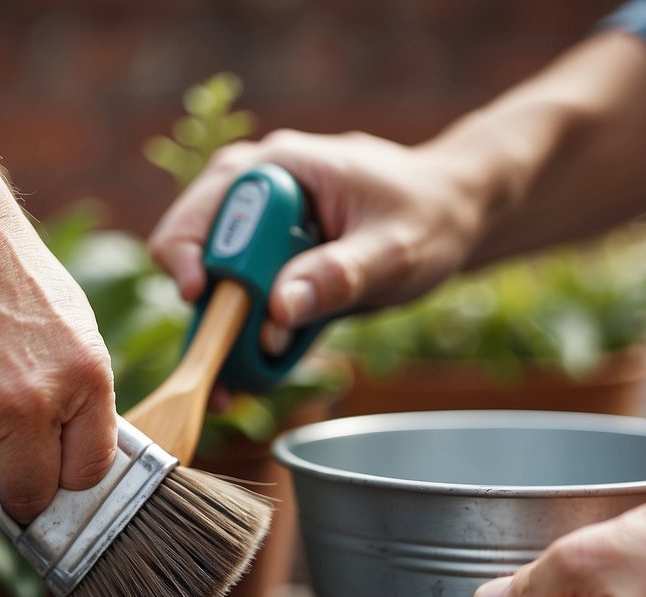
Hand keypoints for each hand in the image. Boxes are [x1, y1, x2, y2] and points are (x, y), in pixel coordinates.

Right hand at [0, 209, 116, 523]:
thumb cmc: (12, 283)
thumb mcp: (79, 336)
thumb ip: (84, 406)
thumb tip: (76, 470)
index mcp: (81, 383)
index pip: (85, 476)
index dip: (68, 472)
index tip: (53, 461)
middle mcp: (23, 406)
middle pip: (25, 496)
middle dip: (17, 480)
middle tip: (3, 441)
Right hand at [147, 130, 489, 351]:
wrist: (454, 214)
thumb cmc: (430, 216)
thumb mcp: (394, 250)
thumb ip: (338, 276)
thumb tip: (277, 310)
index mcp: (276, 168)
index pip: (199, 214)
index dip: (192, 263)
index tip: (206, 304)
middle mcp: (252, 190)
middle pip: (191, 252)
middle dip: (207, 311)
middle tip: (231, 364)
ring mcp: (255, 226)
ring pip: (210, 284)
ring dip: (221, 334)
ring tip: (240, 381)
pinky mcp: (267, 260)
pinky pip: (238, 302)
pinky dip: (243, 338)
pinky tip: (260, 370)